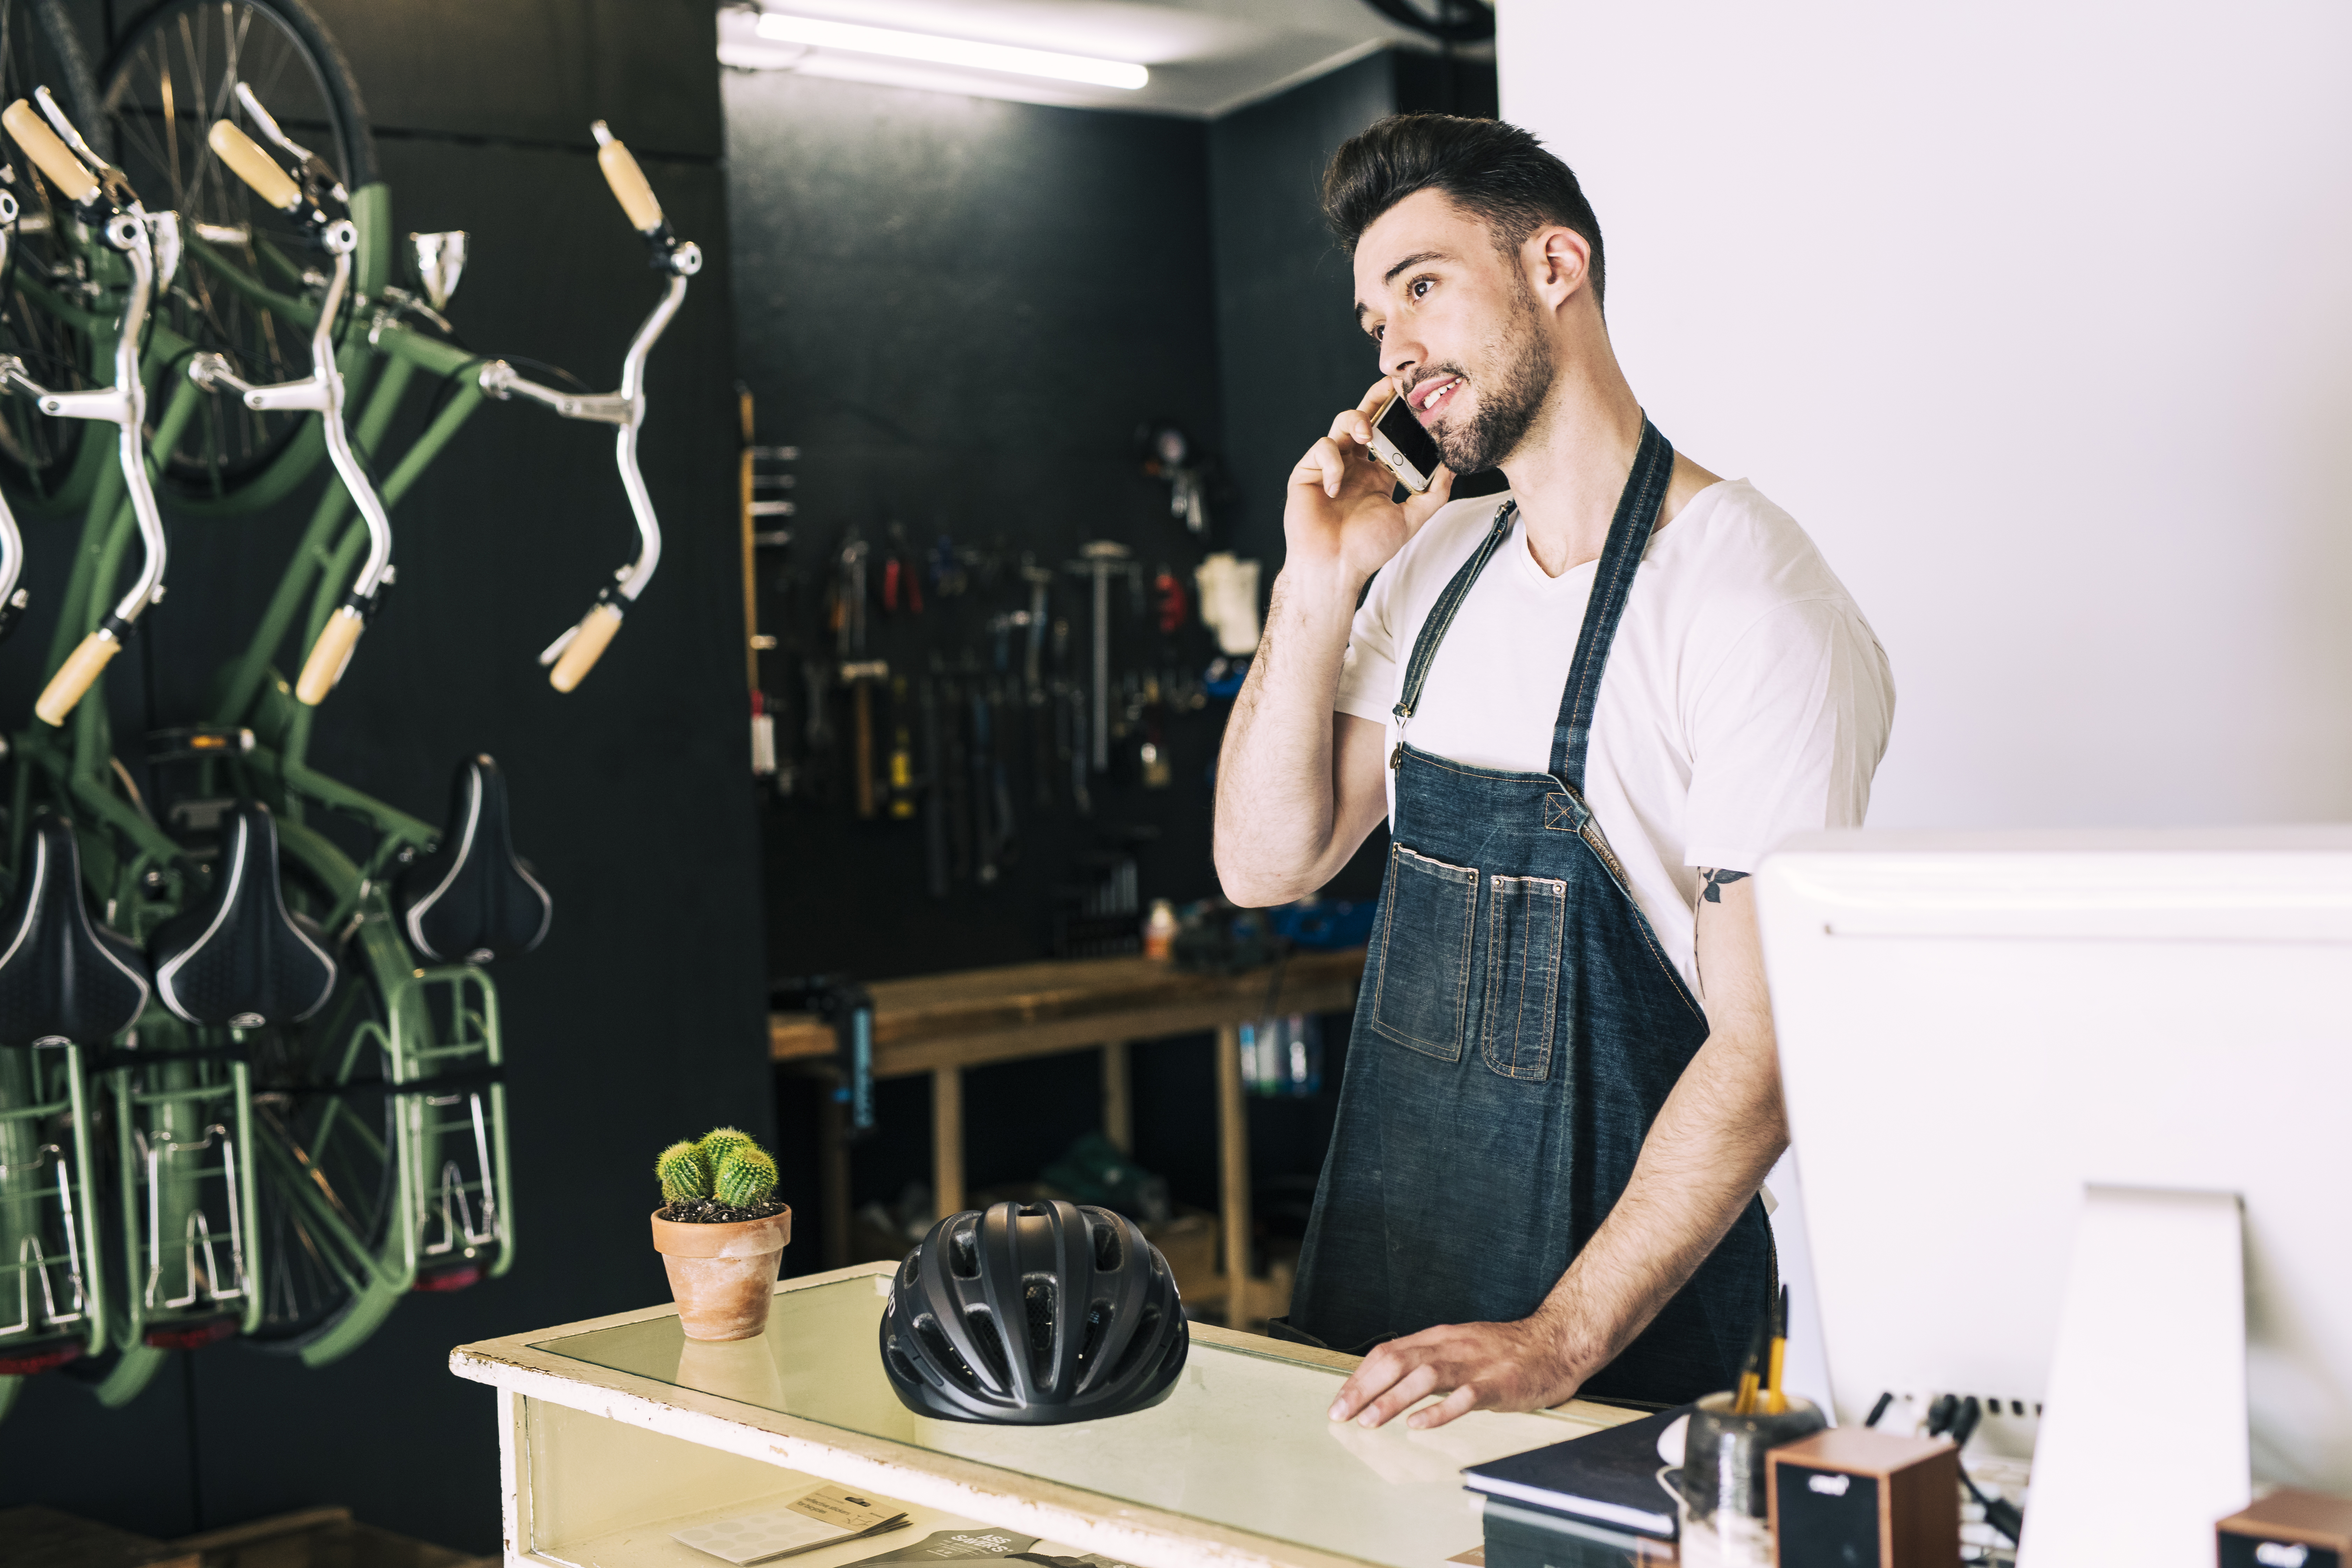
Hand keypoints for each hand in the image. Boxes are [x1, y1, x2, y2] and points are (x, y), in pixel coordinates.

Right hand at [1284, 376, 1457, 586]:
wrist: (1334, 569)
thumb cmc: (1368, 549)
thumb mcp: (1410, 520)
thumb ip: (1433, 494)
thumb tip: (1453, 467)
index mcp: (1376, 474)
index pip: (1388, 435)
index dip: (1398, 415)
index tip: (1414, 399)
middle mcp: (1353, 465)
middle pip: (1364, 419)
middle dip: (1376, 399)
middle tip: (1392, 387)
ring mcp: (1330, 467)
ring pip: (1341, 425)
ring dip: (1356, 422)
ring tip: (1368, 437)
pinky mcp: (1307, 472)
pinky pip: (1321, 450)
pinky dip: (1332, 463)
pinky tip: (1338, 488)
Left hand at [1327, 1312, 1587, 1430]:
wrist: (1556, 1342)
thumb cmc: (1506, 1351)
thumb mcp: (1460, 1347)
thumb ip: (1428, 1360)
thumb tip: (1389, 1379)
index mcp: (1439, 1338)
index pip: (1388, 1352)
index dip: (1360, 1376)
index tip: (1339, 1400)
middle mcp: (1451, 1347)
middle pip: (1397, 1362)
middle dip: (1364, 1389)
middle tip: (1340, 1414)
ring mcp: (1474, 1365)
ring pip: (1424, 1377)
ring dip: (1392, 1399)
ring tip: (1369, 1421)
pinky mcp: (1497, 1385)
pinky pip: (1464, 1398)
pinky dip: (1439, 1411)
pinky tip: (1419, 1424)